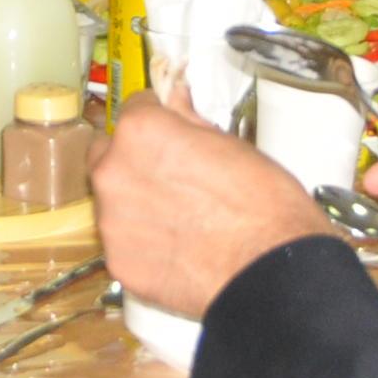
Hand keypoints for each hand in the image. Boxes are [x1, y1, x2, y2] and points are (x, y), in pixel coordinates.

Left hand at [97, 99, 328, 320]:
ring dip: (136, 204)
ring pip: (113, 201)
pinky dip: (142, 243)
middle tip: (172, 177)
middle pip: (108, 154)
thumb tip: (177, 104)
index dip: (157, 120)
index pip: (134, 109)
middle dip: (134, 160)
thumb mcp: (232, 144)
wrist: (268, 273)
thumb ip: (189, 122)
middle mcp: (114, 172)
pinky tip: (177, 249)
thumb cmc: (263, 206)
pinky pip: (123, 243)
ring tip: (181, 219)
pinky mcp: (117, 262)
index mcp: (141, 133)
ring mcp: (111, 221)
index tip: (168, 131)